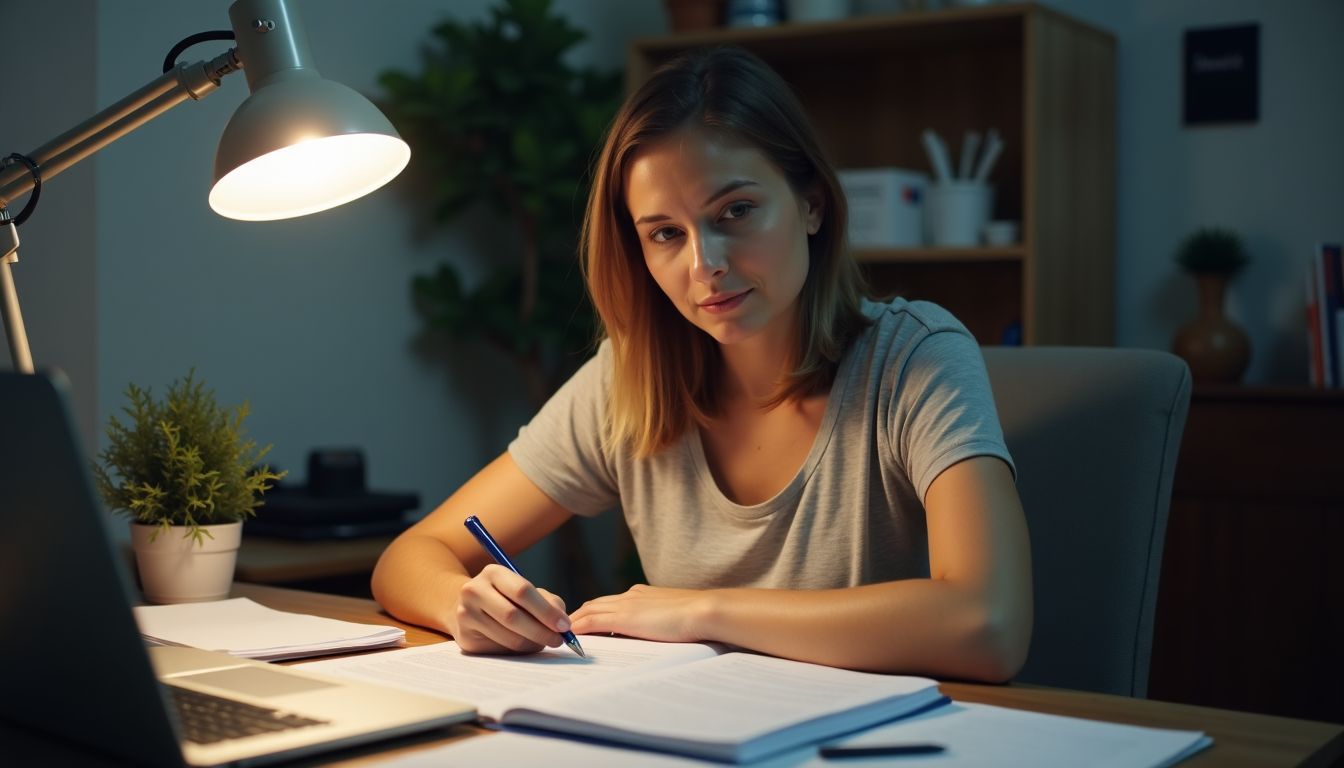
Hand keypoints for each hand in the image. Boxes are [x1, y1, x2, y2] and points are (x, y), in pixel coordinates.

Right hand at [453, 564, 570, 653]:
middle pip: (512, 615)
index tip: (564, 625)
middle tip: (558, 640)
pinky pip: (499, 649)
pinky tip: (525, 645)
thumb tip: (563, 623)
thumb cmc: (507, 598)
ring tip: (543, 643)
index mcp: (493, 573)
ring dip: (531, 643)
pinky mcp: (465, 637)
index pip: (522, 591)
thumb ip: (548, 602)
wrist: (469, 607)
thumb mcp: (526, 591)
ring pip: (507, 636)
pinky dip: (518, 651)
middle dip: (540, 631)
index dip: (546, 610)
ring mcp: (466, 614)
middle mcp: (474, 591)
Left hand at [570, 584, 709, 643]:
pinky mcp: (624, 618)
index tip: (586, 622)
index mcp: (642, 593)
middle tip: (565, 628)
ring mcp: (626, 605)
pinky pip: (592, 622)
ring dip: (574, 622)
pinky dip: (579, 629)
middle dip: (579, 615)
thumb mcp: (673, 616)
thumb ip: (658, 620)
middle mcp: (631, 595)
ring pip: (589, 611)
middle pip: (595, 604)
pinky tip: (570, 638)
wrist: (704, 611)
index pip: (611, 602)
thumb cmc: (697, 617)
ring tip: (562, 634)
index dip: (596, 611)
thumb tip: (650, 633)